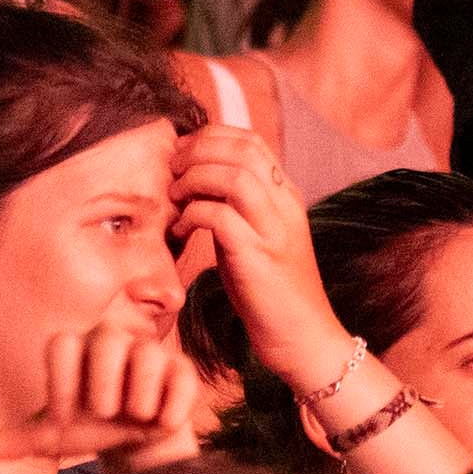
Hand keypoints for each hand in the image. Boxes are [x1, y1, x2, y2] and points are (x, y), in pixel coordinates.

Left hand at [0, 323, 200, 471]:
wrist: (137, 444)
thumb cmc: (93, 430)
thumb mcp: (55, 438)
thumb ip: (20, 440)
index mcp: (79, 352)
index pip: (62, 344)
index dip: (60, 381)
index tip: (61, 417)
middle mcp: (115, 343)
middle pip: (107, 337)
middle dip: (103, 380)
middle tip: (103, 412)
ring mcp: (152, 353)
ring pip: (147, 353)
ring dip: (138, 395)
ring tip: (135, 417)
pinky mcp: (183, 371)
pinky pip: (181, 376)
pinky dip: (170, 405)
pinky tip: (161, 423)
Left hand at [169, 126, 344, 391]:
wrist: (303, 336)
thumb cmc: (271, 292)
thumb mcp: (258, 239)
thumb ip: (238, 209)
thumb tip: (197, 185)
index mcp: (286, 195)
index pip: (251, 141)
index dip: (210, 136)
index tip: (180, 153)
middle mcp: (285, 205)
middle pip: (241, 150)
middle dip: (196, 151)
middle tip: (169, 170)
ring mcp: (275, 229)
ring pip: (233, 176)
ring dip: (192, 180)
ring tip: (173, 198)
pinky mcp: (259, 256)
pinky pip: (220, 217)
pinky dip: (192, 216)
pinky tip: (179, 231)